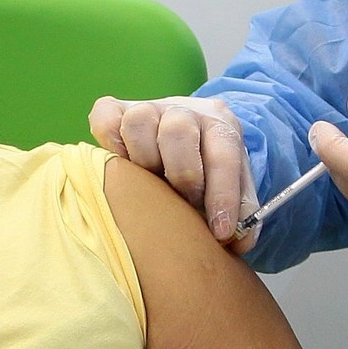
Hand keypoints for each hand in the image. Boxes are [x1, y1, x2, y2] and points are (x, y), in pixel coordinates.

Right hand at [90, 95, 256, 250]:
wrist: (181, 134)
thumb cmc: (205, 168)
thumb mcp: (232, 183)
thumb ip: (241, 209)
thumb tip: (240, 241)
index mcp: (219, 125)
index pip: (224, 155)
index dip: (223, 195)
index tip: (220, 231)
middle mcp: (183, 110)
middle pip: (178, 132)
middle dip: (182, 176)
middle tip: (183, 200)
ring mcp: (147, 107)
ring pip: (139, 122)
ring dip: (144, 158)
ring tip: (149, 183)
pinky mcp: (115, 110)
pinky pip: (105, 119)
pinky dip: (110, 141)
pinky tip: (123, 164)